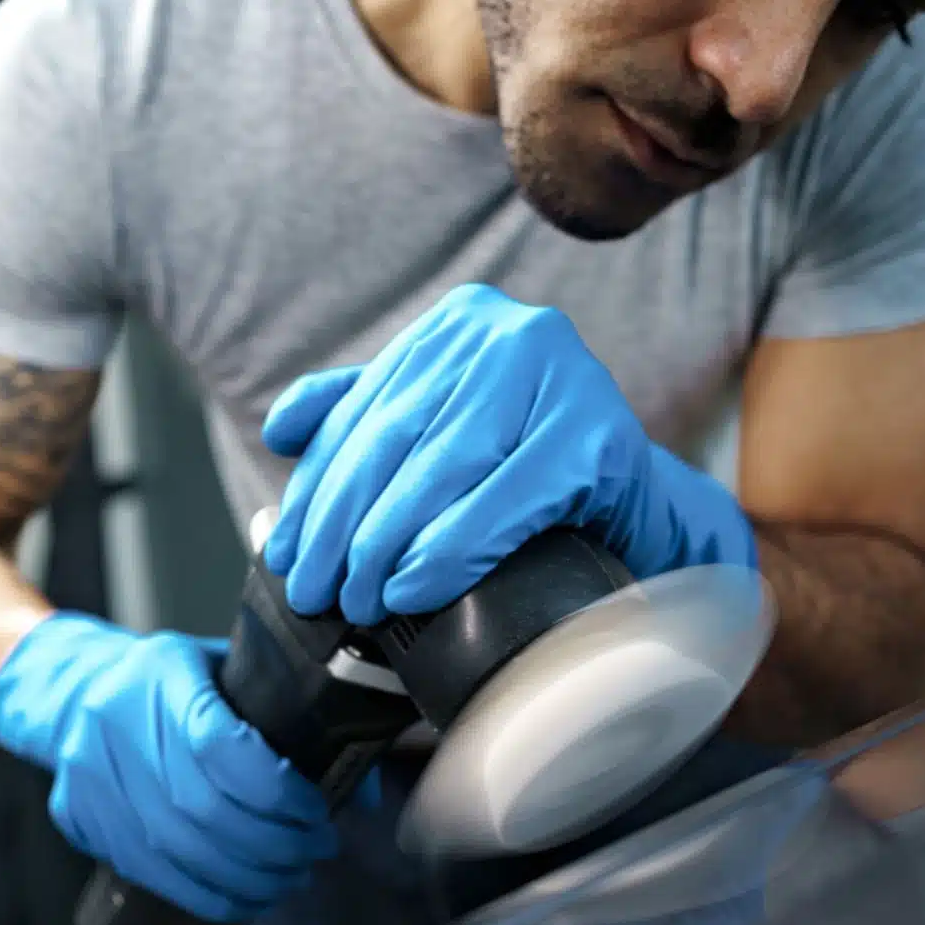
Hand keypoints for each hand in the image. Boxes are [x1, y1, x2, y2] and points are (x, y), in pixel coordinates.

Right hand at [0, 613, 337, 921]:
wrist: (73, 690)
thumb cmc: (169, 682)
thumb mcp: (226, 672)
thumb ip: (291, 719)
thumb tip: (361, 794)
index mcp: (160, 674)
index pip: (221, 746)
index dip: (279, 792)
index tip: (316, 812)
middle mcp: (117, 723)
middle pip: (203, 809)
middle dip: (273, 844)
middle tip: (315, 850)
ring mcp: (92, 776)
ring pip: (178, 851)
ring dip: (247, 878)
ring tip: (290, 879)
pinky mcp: (83, 818)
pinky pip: (152, 874)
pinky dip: (208, 895)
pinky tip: (246, 898)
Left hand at [261, 284, 757, 625]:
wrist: (641, 506)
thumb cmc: (531, 472)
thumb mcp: (443, 430)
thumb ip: (366, 415)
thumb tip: (283, 429)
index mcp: (460, 325)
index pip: (365, 412)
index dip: (316, 488)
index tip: (284, 550)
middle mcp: (510, 334)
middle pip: (395, 440)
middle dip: (341, 526)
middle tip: (315, 592)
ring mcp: (560, 378)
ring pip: (440, 470)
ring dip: (385, 546)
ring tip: (358, 599)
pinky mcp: (596, 439)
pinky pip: (501, 504)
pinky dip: (449, 552)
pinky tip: (413, 588)